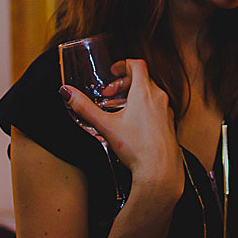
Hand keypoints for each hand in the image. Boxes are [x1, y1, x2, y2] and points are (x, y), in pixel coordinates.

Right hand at [61, 59, 181, 194]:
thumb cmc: (136, 148)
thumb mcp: (105, 126)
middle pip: (143, 79)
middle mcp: (159, 98)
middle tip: (110, 95)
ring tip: (119, 109)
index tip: (113, 73)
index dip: (123, 65)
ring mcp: (167, 111)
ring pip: (151, 94)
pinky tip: (133, 125)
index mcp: (144, 92)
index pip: (137, 65)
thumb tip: (66, 92)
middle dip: (124, 83)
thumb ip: (84, 108)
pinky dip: (145, 108)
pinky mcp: (170, 124)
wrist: (160, 171)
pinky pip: (157, 107)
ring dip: (134, 96)